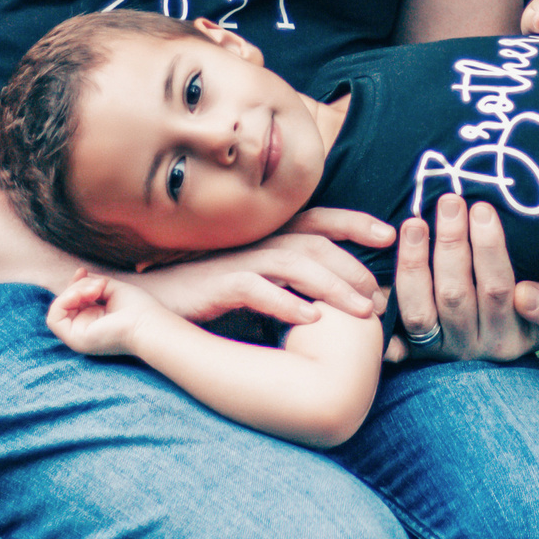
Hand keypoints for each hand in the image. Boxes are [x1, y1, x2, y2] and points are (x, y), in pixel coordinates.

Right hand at [47, 269, 170, 357]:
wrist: (147, 324)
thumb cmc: (138, 309)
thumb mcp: (112, 289)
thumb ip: (92, 283)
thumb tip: (79, 273)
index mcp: (94, 320)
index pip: (73, 301)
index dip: (74, 284)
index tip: (82, 271)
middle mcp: (85, 329)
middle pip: (66, 302)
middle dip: (78, 286)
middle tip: (99, 286)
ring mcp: (78, 336)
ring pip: (59, 308)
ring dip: (74, 292)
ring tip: (96, 290)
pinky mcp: (75, 340)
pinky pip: (54, 318)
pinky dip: (63, 301)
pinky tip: (82, 295)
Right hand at [133, 218, 388, 328]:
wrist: (148, 301)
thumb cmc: (205, 293)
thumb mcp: (252, 278)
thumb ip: (286, 275)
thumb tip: (331, 293)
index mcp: (267, 237)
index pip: (318, 219)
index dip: (355, 222)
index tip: (390, 234)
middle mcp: (256, 243)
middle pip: (315, 243)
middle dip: (354, 266)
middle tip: (381, 296)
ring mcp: (238, 261)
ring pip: (295, 264)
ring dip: (333, 287)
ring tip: (362, 310)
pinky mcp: (218, 284)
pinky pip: (257, 289)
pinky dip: (286, 303)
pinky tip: (311, 319)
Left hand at [391, 193, 538, 360]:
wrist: (509, 348)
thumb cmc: (537, 316)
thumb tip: (525, 296)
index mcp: (511, 335)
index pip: (498, 288)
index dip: (488, 249)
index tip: (482, 209)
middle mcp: (473, 345)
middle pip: (455, 294)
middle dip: (450, 243)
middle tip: (449, 201)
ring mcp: (440, 350)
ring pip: (419, 311)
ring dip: (414, 265)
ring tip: (414, 223)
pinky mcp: (413, 352)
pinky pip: (393, 333)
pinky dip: (383, 309)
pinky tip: (375, 279)